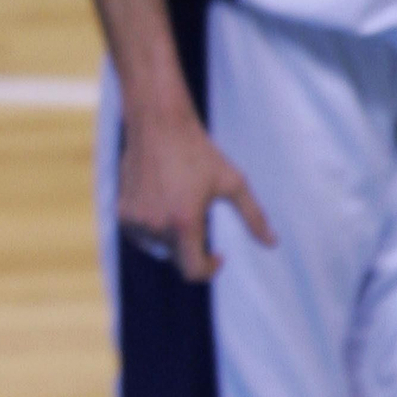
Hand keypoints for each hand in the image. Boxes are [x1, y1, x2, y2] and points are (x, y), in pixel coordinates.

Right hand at [118, 107, 273, 280]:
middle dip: (193, 244)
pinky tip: (160, 198)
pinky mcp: (122, 216)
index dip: (208, 269)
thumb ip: (254, 217)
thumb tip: (273, 243)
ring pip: (160, 246)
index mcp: (185, 223)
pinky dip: (154, 226)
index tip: (218, 256)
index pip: (193, 271)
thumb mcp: (233, 182)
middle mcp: (157, 228)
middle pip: (178, 257)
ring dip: (173, 234)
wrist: (158, 125)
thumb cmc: (200, 152)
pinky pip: (142, 235)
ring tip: (178, 198)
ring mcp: (136, 223)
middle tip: (199, 210)